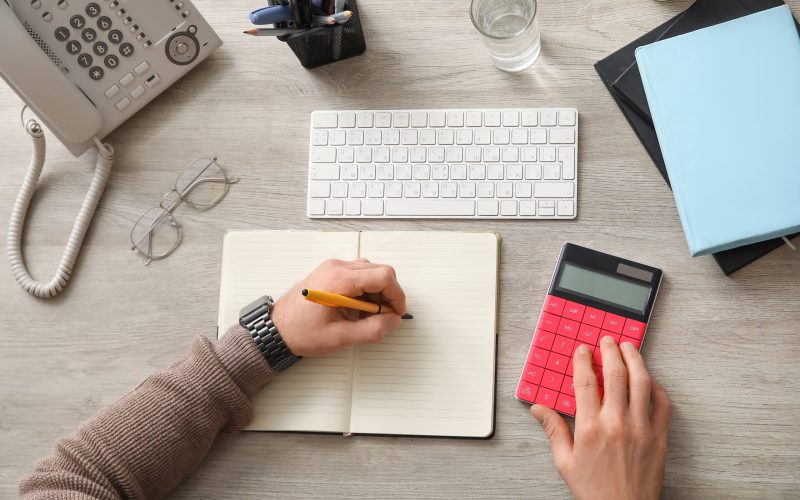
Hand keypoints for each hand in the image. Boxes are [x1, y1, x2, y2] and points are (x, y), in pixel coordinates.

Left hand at [270, 259, 406, 356]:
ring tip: (369, 315)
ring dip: (377, 292)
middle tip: (385, 316)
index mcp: (339, 280)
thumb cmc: (301, 332)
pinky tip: (358, 309)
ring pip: (370, 271)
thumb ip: (372, 330)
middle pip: (379, 270)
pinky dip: (365, 289)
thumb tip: (393, 321)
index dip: (396, 295)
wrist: (276, 329)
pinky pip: (357, 274)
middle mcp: (336, 267)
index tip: (397, 313)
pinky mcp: (330, 272)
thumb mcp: (340, 338)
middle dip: (388, 294)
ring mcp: (332, 267)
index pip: (383, 276)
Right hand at [530, 336, 671, 499]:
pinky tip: (649, 379)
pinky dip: (657, 387)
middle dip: (610, 351)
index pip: (585, 382)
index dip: (582, 361)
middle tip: (607, 341)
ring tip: (629, 348)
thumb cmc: (595, 490)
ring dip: (635, 360)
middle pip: (615, 375)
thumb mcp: (565, 462)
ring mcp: (641, 429)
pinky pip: (662, 404)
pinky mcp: (659, 437)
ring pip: (641, 383)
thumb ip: (553, 430)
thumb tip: (538, 408)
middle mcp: (617, 424)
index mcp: (590, 428)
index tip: (582, 350)